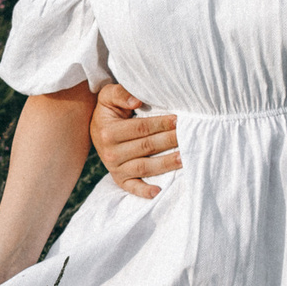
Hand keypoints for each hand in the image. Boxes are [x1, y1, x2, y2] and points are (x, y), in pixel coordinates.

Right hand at [90, 81, 179, 200]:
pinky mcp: (120, 179)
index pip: (140, 128)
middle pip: (146, 147)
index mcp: (108, 132)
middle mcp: (111, 153)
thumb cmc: (108, 111)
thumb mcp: (108, 96)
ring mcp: (115, 168)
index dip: (160, 124)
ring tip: (184, 158)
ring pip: (145, 167)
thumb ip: (120, 93)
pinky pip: (132, 188)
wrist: (97, 129)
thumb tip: (136, 100)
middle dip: (169, 140)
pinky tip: (158, 192)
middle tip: (188, 135)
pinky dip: (144, 192)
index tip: (178, 119)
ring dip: (166, 164)